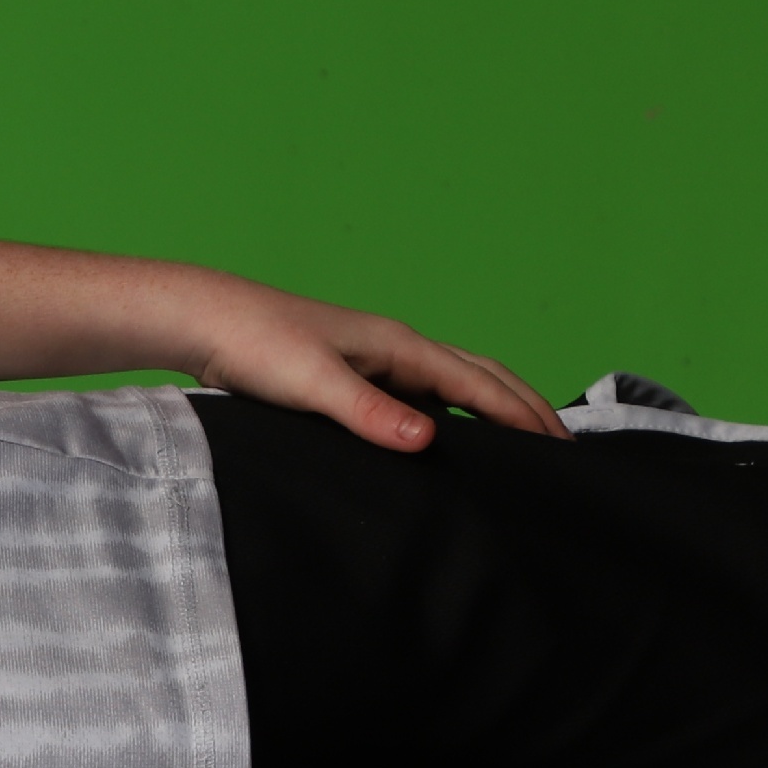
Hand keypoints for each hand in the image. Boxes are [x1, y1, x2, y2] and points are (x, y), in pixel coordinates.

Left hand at [184, 279, 566, 449]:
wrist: (205, 320)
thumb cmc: (255, 343)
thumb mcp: (313, 383)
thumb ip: (369, 412)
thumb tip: (428, 438)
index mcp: (399, 346)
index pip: (480, 385)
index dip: (523, 415)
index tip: (562, 447)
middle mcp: (396, 349)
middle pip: (479, 377)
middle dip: (523, 409)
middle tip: (562, 447)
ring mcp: (375, 360)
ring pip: (452, 386)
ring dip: (490, 411)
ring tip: (520, 446)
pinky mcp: (350, 375)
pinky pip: (419, 396)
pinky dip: (449, 416)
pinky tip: (444, 441)